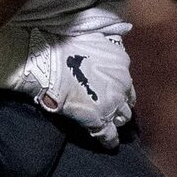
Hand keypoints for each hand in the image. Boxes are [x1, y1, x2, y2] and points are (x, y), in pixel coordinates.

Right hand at [14, 33, 134, 147]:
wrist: (48, 61)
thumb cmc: (65, 44)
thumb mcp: (96, 33)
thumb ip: (110, 39)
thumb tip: (120, 31)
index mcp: (122, 65)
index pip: (127, 84)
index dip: (121, 91)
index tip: (115, 93)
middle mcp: (122, 85)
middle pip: (128, 103)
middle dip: (121, 106)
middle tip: (112, 110)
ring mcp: (111, 104)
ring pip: (122, 119)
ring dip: (116, 121)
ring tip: (111, 125)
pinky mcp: (99, 121)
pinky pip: (109, 136)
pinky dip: (110, 141)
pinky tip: (109, 145)